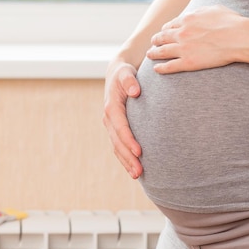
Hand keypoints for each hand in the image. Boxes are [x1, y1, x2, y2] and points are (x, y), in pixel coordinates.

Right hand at [102, 60, 142, 178]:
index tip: (139, 152)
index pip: (121, 127)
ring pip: (117, 147)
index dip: (129, 140)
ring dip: (126, 162)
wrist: (118, 74)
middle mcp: (109, 119)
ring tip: (137, 175)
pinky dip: (125, 159)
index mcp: (111, 107)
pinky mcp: (115, 129)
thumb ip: (129, 81)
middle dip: (128, 158)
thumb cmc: (125, 73)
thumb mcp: (126, 72)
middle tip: (139, 172)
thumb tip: (135, 91)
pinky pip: (119, 147)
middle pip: (118, 142)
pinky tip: (134, 169)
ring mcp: (111, 126)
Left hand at [147, 5, 246, 73]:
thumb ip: (201, 11)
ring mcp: (183, 48)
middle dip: (156, 40)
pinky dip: (161, 68)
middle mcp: (182, 33)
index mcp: (188, 19)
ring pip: (162, 51)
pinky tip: (156, 69)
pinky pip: (170, 66)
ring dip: (154, 53)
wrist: (238, 37)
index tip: (163, 32)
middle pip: (163, 37)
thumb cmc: (231, 22)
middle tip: (152, 43)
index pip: (170, 25)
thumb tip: (196, 12)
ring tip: (149, 55)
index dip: (165, 29)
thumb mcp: (214, 9)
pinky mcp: (188, 62)